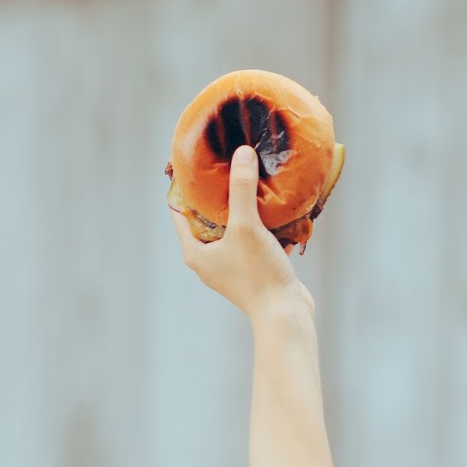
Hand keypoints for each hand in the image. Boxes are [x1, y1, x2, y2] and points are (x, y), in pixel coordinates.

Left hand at [168, 144, 314, 319]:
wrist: (286, 314)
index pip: (179, 212)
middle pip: (209, 219)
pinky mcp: (256, 271)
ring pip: (235, 229)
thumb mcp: (246, 226)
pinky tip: (279, 208)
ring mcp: (233, 267)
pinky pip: (257, 241)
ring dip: (244, 209)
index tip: (197, 163)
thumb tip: (242, 152)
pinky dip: (266, 226)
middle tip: (228, 166)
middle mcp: (210, 261)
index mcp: (196, 252)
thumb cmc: (258, 274)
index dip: (186, 187)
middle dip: (219, 194)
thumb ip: (242, 189)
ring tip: (253, 181)